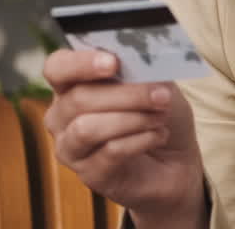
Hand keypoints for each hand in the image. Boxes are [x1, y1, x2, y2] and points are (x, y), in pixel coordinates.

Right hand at [43, 50, 206, 222]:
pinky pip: (110, 152)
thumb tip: (139, 60)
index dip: (81, 63)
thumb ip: (144, 69)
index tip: (113, 63)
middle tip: (162, 95)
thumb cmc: (160, 114)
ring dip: (133, 119)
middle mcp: (62, 116)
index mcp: (73, 84)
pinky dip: (141, 140)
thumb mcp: (158, 83)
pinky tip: (159, 135)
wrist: (177, 160)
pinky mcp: (88, 175)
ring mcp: (70, 148)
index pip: (57, 67)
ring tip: (161, 117)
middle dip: (127, 94)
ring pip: (87, 128)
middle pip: (79, 98)